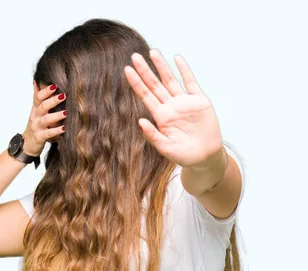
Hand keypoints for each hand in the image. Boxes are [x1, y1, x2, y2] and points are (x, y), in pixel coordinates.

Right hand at [22, 81, 66, 155]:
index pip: (38, 96)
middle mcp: (35, 116)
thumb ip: (37, 97)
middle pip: (42, 106)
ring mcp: (36, 127)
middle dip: (53, 100)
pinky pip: (48, 133)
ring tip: (66, 113)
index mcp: (35, 109)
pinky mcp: (39, 137)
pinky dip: (56, 131)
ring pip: (46, 119)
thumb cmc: (35, 126)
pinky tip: (64, 128)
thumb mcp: (35, 111)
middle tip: (64, 95)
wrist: (27, 144)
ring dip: (57, 115)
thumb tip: (36, 81)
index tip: (54, 85)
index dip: (45, 91)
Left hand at [124, 50, 222, 167]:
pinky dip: (185, 70)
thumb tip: (140, 122)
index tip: (127, 70)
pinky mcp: (199, 101)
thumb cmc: (184, 155)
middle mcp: (170, 107)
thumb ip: (153, 136)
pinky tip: (177, 59)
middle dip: (145, 71)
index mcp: (161, 117)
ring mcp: (184, 102)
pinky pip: (190, 82)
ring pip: (170, 80)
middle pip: (155, 84)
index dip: (136, 83)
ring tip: (153, 52)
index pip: (145, 96)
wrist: (205, 157)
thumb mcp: (165, 148)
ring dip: (161, 66)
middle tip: (134, 56)